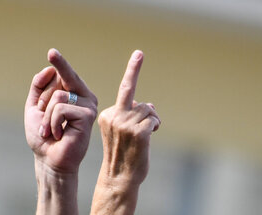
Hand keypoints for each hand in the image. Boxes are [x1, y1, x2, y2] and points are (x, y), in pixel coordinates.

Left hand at [24, 48, 97, 173]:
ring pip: (58, 95)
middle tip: (49, 69)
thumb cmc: (44, 135)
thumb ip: (39, 87)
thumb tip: (50, 69)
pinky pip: (61, 108)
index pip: (64, 75)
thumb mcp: (36, 108)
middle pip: (65, 78)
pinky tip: (57, 134)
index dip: (59, 63)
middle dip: (54, 78)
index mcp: (74, 94)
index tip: (52, 52)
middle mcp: (84, 97)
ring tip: (50, 130)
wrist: (48, 159)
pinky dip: (52, 122)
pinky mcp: (88, 116)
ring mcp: (88, 106)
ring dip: (47, 115)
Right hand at [91, 50, 160, 214]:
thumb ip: (130, 114)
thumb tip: (147, 104)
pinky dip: (155, 126)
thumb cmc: (122, 155)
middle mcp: (113, 117)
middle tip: (138, 54)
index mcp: (106, 115)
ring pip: (148, 110)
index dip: (133, 71)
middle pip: (136, 98)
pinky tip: (150, 137)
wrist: (119, 178)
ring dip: (152, 121)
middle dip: (138, 83)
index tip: (139, 54)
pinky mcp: (138, 132)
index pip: (125, 93)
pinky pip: (154, 120)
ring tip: (145, 136)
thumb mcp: (120, 131)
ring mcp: (125, 124)